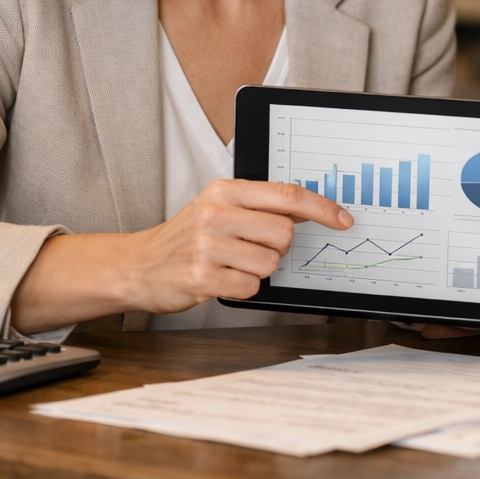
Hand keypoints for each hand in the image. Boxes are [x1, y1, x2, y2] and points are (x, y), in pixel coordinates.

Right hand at [127, 179, 352, 313]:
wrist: (136, 266)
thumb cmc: (185, 237)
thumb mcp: (218, 207)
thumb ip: (259, 205)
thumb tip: (311, 211)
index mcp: (225, 191)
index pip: (287, 194)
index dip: (322, 208)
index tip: (343, 219)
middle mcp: (216, 213)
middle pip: (285, 232)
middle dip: (278, 247)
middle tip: (252, 249)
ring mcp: (207, 246)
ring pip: (270, 262)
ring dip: (258, 270)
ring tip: (230, 264)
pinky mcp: (202, 277)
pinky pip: (251, 286)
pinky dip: (243, 287)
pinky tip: (221, 279)